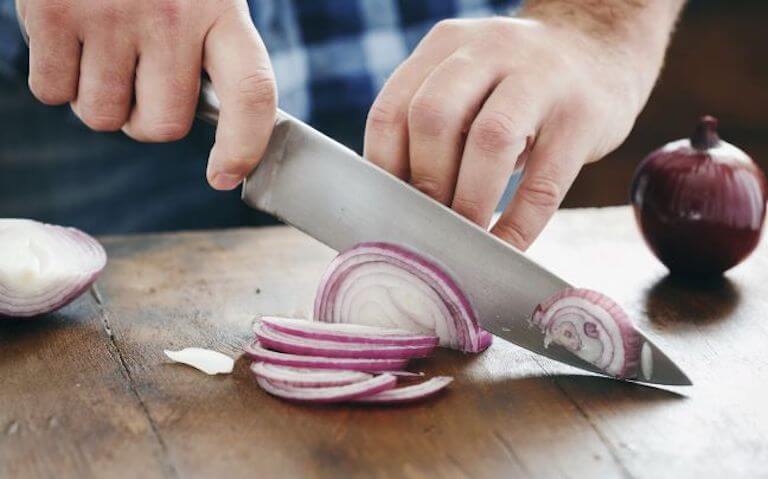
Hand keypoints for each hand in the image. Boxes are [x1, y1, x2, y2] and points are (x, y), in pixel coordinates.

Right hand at [17, 0, 275, 190]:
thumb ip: (212, 49)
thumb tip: (202, 121)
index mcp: (221, 9)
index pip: (251, 92)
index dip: (244, 145)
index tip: (224, 176)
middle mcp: (173, 14)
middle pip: (163, 124)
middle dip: (144, 118)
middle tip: (135, 79)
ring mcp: (110, 13)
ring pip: (102, 117)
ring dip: (97, 100)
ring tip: (99, 50)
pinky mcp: (53, 11)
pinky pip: (52, 92)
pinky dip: (55, 79)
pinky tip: (65, 36)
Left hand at [364, 15, 664, 249]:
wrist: (601, 45)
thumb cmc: (516, 85)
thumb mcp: (468, 81)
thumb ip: (433, 123)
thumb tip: (399, 204)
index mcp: (446, 45)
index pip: (392, 109)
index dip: (385, 169)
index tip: (391, 208)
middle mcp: (488, 50)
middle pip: (434, 118)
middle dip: (425, 183)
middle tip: (430, 225)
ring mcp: (540, 78)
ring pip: (490, 141)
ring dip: (469, 203)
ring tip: (465, 238)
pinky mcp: (582, 115)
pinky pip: (544, 182)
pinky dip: (519, 224)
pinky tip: (506, 247)